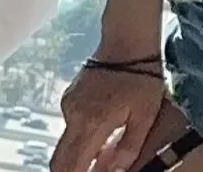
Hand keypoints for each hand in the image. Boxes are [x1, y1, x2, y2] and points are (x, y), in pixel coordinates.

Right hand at [53, 57, 169, 171]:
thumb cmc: (141, 80)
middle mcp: (72, 115)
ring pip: (65, 143)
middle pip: (59, 159)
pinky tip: (103, 133)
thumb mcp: (144, 118)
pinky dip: (82, 138)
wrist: (127, 42)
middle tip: (92, 171)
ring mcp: (68, 105)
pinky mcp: (69, 97)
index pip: (71, 165)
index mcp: (91, 123)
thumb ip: (127, 150)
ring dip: (80, 156)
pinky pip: (70, 127)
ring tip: (103, 156)